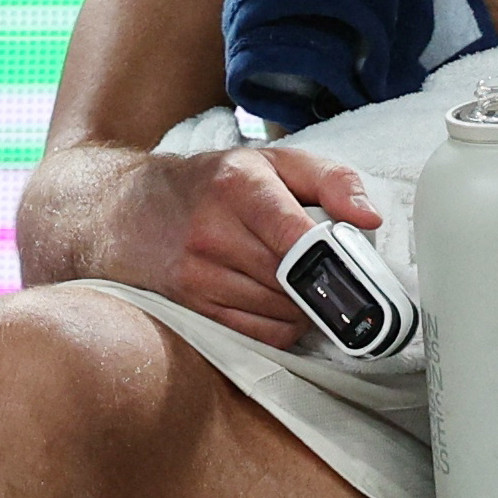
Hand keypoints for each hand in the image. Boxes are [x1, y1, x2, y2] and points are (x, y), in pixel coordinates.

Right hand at [112, 141, 379, 346]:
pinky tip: (278, 302)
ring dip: (303, 305)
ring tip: (300, 281)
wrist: (129, 210)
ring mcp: (197, 275)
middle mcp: (211, 232)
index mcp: (237, 185)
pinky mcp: (192, 308)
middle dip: (324, 282)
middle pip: (293, 280)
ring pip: (280, 312)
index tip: (356, 267)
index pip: (293, 234)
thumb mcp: (274, 162)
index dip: (332, 257)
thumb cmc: (215, 184)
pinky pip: (260, 335)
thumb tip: (369, 218)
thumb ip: (332, 180)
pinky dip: (282, 326)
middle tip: (336, 272)